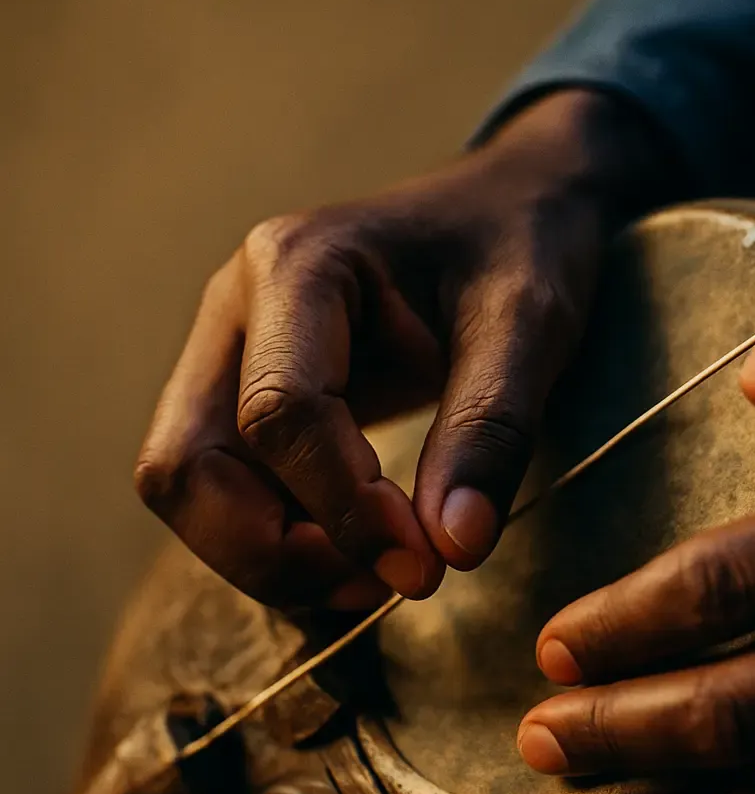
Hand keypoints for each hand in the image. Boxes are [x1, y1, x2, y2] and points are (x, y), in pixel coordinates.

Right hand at [135, 91, 674, 609]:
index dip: (343, 507)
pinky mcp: (249, 397)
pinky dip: (280, 546)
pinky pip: (227, 494)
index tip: (424, 564)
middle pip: (186, 465)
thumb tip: (451, 550)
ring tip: (381, 576)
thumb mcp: (529, 325)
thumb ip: (491, 432)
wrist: (508, 211)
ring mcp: (233, 356)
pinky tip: (359, 558)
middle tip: (387, 582)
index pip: (279, 413)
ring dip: (273, 558)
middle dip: (275, 551)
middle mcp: (239, 311)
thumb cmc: (521, 248)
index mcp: (298, 266)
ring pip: (190, 491)